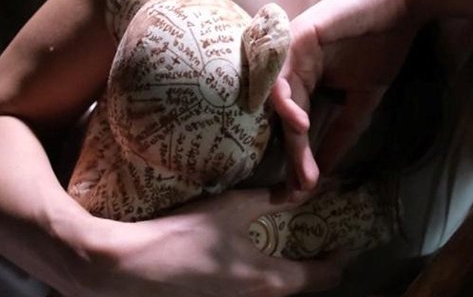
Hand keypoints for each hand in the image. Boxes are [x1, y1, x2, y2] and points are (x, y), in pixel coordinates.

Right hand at [79, 189, 343, 296]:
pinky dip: (254, 280)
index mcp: (268, 281)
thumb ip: (270, 199)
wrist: (126, 269)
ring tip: (284, 253)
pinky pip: (244, 294)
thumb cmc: (182, 236)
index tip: (346, 247)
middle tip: (318, 248)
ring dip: (282, 277)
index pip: (320, 278)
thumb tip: (302, 187)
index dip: (337, 261)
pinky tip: (243, 262)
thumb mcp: (232, 209)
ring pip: (269, 294)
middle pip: (296, 291)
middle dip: (312, 271)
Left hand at [271, 0, 429, 183]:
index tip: (301, 195)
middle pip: (283, 120)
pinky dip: (286, 99)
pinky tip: (299, 124)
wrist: (403, 4)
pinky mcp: (298, 35)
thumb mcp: (364, 98)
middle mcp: (291, 67)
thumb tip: (326, 169)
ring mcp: (291, 50)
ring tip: (300, 170)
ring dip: (289, 137)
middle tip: (296, 193)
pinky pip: (282, 71)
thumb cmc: (382, 43)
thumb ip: (343, 130)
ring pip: (279, 101)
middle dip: (291, 159)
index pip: (295, 128)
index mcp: (304, 79)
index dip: (298, 162)